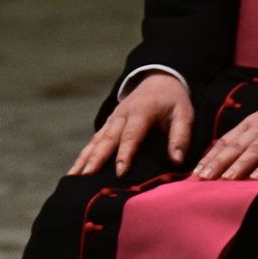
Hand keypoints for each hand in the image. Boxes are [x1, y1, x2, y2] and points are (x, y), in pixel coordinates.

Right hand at [70, 72, 192, 176]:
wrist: (159, 80)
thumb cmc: (173, 101)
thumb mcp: (184, 113)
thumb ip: (181, 136)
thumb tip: (177, 160)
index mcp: (142, 111)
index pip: (131, 134)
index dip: (125, 153)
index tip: (120, 172)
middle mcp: (122, 115)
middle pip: (108, 139)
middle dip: (97, 159)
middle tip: (87, 178)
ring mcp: (112, 120)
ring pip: (96, 141)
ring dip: (84, 159)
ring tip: (73, 179)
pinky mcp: (107, 125)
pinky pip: (93, 141)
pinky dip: (83, 156)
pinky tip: (74, 172)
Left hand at [191, 94, 257, 180]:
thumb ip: (248, 134)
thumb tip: (225, 154)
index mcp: (253, 122)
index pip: (227, 140)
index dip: (211, 156)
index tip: (196, 172)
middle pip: (237, 146)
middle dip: (218, 163)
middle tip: (203, 179)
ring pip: (255, 150)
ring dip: (239, 165)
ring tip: (225, 180)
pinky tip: (257, 177)